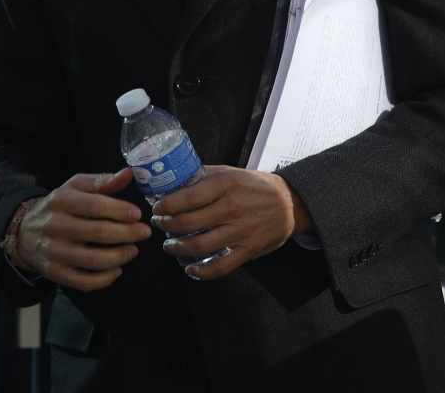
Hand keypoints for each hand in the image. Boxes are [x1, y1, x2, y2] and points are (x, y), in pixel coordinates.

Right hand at [15, 169, 152, 291]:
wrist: (23, 232)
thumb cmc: (59, 207)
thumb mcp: (75, 188)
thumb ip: (102, 181)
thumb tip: (129, 174)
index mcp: (61, 200)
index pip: (94, 205)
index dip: (119, 210)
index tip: (137, 214)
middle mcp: (55, 226)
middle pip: (98, 233)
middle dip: (127, 234)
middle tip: (144, 233)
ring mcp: (54, 252)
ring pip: (93, 260)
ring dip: (120, 257)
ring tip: (133, 250)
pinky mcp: (54, 273)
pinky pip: (84, 282)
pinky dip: (105, 279)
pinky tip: (116, 269)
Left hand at [149, 165, 312, 280]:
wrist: (288, 203)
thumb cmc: (253, 185)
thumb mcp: (228, 172)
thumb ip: (202, 176)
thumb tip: (171, 182)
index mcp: (225, 185)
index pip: (188, 197)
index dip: (166, 205)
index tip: (156, 208)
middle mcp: (232, 208)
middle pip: (189, 222)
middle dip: (166, 226)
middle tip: (159, 224)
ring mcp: (241, 231)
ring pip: (201, 245)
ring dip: (178, 248)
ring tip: (169, 245)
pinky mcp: (248, 249)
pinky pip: (222, 266)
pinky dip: (203, 272)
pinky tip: (190, 269)